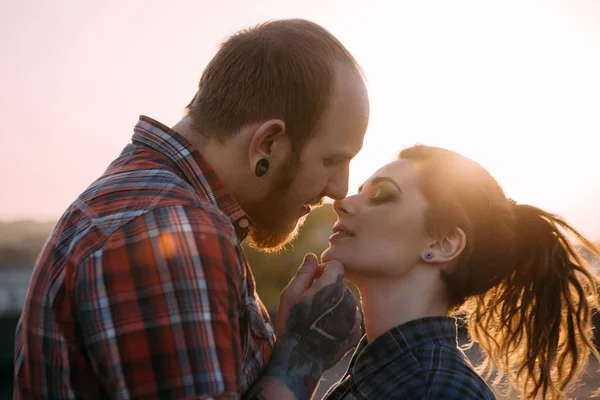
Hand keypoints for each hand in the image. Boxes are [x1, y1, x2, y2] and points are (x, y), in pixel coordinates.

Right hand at [267, 254, 361, 398]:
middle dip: (328, 288)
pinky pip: (350, 316)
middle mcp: (347, 299)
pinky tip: (325, 328)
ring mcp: (354, 316)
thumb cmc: (292, 323)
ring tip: (317, 319)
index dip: (323, 269)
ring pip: (346, 300)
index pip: (336, 264)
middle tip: (311, 303)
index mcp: (332, 285)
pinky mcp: (356, 331)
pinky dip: (340, 319)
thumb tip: (312, 255)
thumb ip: (304, 272)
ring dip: (334, 304)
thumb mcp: (290, 294)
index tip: (312, 281)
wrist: (300, 359)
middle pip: (341, 283)